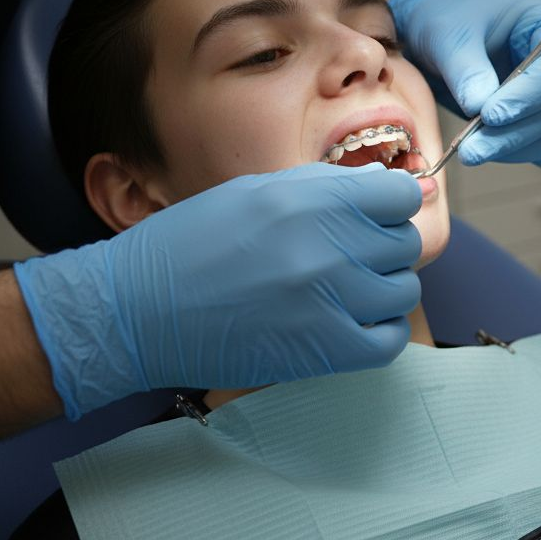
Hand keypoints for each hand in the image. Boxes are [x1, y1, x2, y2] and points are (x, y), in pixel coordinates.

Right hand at [13, 163, 422, 418]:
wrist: (135, 311)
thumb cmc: (190, 246)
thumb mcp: (256, 192)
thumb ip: (325, 188)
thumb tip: (387, 188)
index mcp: (310, 200)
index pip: (401, 195)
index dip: (390, 205)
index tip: (373, 216)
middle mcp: (327, 247)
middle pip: (405, 242)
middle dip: (383, 246)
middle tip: (347, 256)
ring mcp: (331, 302)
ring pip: (404, 290)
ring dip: (383, 289)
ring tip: (346, 290)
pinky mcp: (327, 351)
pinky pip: (391, 340)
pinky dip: (381, 331)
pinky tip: (353, 322)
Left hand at [389, 0, 540, 170]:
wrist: (442, 46)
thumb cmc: (449, 27)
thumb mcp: (446, 36)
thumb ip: (464, 67)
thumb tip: (479, 105)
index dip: (531, 95)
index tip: (490, 116)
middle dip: (515, 133)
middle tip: (470, 148)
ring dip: (518, 150)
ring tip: (473, 148)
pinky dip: (529, 156)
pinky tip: (494, 150)